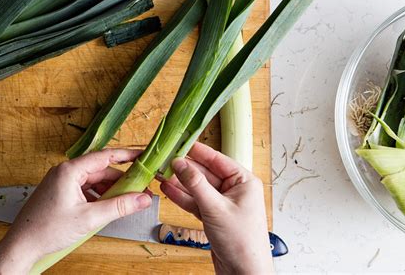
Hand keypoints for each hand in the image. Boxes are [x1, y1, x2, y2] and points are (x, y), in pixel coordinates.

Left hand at [0, 149, 151, 273]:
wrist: (21, 247)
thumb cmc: (47, 230)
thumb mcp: (90, 218)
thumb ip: (119, 207)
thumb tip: (143, 199)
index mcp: (70, 170)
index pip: (105, 156)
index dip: (127, 155)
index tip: (143, 155)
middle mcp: (66, 172)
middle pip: (101, 170)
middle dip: (121, 180)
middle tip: (140, 189)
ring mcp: (62, 183)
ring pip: (94, 181)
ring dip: (111, 191)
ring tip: (127, 202)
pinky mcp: (61, 194)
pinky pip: (86, 190)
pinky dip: (99, 197)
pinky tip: (108, 208)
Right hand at [160, 142, 272, 274]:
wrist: (243, 272)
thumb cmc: (241, 241)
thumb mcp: (215, 208)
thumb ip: (196, 184)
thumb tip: (180, 164)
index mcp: (243, 181)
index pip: (217, 159)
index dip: (197, 152)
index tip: (180, 143)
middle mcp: (234, 190)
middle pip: (205, 173)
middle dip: (185, 168)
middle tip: (164, 160)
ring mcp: (223, 203)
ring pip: (198, 188)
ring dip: (180, 183)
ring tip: (161, 173)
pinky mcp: (213, 216)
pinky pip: (196, 202)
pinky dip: (182, 197)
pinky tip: (167, 189)